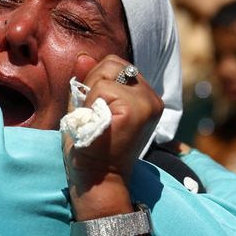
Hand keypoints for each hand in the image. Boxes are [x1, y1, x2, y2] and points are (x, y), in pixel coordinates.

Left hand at [64, 54, 163, 203]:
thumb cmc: (90, 148)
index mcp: (145, 97)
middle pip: (113, 63)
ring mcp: (147, 102)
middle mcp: (152, 97)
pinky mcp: (136, 109)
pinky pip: (102, 88)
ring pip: (106, 75)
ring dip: (91, 97)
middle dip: (94, 84)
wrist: (96, 180)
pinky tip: (97, 126)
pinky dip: (91, 105)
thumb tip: (83, 56)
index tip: (95, 110)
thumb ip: (87, 82)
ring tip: (96, 122)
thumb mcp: (87, 108)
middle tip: (94, 116)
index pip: (117, 65)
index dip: (97, 80)